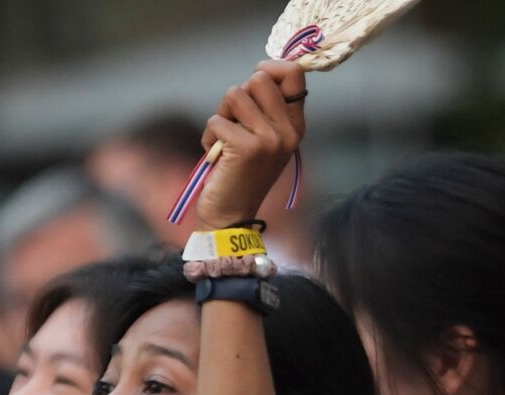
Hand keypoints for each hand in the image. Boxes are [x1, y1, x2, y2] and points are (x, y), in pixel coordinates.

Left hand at [196, 59, 306, 229]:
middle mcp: (287, 131)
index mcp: (295, 126)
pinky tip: (217, 154)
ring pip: (235, 94)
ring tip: (224, 140)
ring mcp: (269, 139)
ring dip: (222, 115)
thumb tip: (259, 72)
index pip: (294, 74)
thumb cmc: (243, 174)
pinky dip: (210, 135)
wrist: (232, 215)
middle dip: (238, 96)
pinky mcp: (247, 148)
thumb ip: (267, 108)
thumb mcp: (265, 139)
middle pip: (259, 79)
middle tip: (234, 123)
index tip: (254, 82)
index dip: (270, 68)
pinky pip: (217, 119)